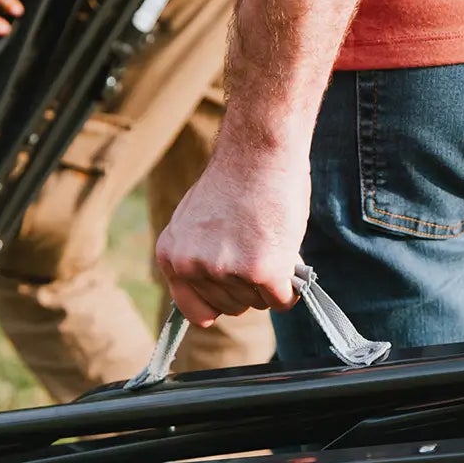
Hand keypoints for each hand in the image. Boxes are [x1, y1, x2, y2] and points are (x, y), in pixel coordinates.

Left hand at [156, 133, 309, 327]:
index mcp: (172, 255)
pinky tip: (288, 256)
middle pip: (232, 308)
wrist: (258, 151)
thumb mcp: (196, 221)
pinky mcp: (261, 270)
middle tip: (258, 247)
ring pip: (259, 302)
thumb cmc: (235, 180)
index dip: (218, 305)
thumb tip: (214, 292)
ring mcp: (226, 270)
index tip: (232, 296)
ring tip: (270, 240)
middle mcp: (193, 266)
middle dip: (249, 286)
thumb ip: (198, 256)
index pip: (193, 311)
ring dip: (271, 280)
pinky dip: (291, 285)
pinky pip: (282, 299)